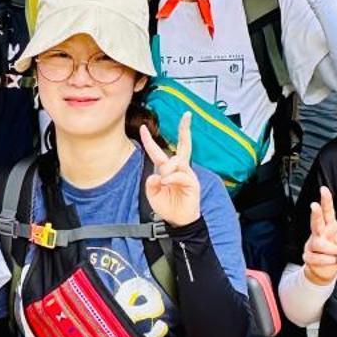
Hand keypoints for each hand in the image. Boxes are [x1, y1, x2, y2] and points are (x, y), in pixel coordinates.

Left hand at [139, 113, 201, 227]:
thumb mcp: (153, 195)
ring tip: (163, 181)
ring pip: (177, 161)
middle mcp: (179, 169)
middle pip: (184, 145)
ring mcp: (187, 175)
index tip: (143, 127)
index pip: (158, 151)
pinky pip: (181, 175)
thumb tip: (157, 175)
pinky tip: (166, 183)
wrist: (178, 221)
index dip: (150, 140)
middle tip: (187, 115)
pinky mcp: (192, 183)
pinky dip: (171, 178)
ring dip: (167, 169)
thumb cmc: (167, 206)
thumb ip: (151, 184)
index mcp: (167, 170)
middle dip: (185, 129)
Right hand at [302, 185, 336, 285]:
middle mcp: (319, 232)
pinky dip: (328, 262)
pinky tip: (330, 262)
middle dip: (315, 213)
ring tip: (335, 256)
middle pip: (316, 221)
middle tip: (314, 205)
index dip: (326, 200)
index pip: (328, 211)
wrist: (328, 270)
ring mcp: (312, 243)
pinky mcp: (307, 255)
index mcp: (330, 226)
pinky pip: (317, 258)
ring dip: (331, 252)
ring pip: (319, 244)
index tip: (323, 189)